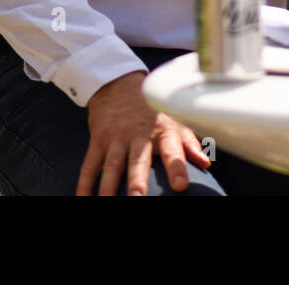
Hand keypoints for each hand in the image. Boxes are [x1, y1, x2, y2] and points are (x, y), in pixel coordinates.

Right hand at [78, 71, 209, 195]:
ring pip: (111, 166)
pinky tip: (83, 198)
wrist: (119, 84)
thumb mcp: (174, 120)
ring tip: (107, 204)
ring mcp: (116, 137)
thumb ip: (189, 142)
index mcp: (162, 130)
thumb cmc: (152, 109)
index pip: (172, 150)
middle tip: (138, 199)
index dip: (177, 167)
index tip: (180, 186)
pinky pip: (90, 164)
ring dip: (108, 188)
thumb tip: (205, 163)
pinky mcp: (98, 139)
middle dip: (137, 181)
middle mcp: (138, 133)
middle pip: (137, 160)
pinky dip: (85, 183)